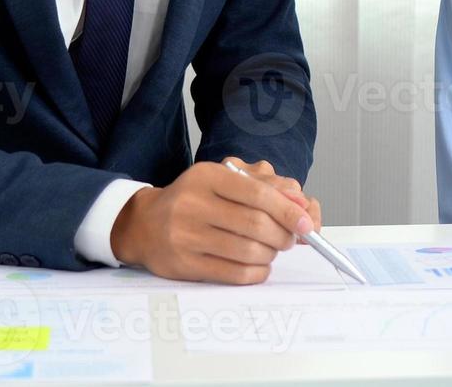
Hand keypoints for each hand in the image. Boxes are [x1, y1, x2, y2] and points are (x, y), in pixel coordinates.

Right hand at [108, 161, 313, 283]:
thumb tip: (301, 204)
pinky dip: (256, 272)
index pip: (257, 194)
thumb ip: (266, 186)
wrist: (145, 224)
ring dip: (270, 254)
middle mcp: (192, 204)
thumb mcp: (225, 181)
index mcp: (207, 176)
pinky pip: (233, 274)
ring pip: (247, 251)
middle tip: (290, 239)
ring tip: (271, 250)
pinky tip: (258, 266)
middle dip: (283, 235)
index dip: (288, 211)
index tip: (306, 224)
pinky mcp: (183, 265)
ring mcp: (185, 236)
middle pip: (255, 224)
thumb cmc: (194, 200)